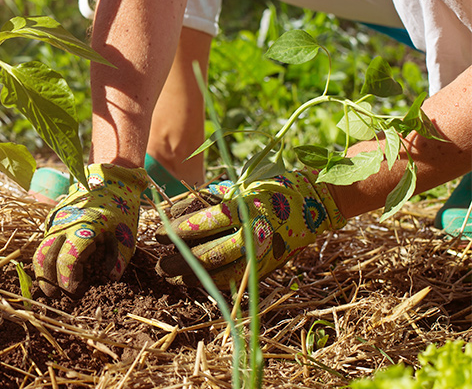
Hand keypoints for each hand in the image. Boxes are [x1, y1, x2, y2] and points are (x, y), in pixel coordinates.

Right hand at [33, 164, 148, 296]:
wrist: (108, 180)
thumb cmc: (120, 209)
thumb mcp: (126, 235)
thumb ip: (118, 259)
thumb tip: (110, 279)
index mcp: (84, 228)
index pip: (66, 261)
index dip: (68, 282)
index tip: (76, 293)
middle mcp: (63, 224)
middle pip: (42, 257)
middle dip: (46, 281)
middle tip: (55, 296)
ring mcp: (55, 220)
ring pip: (40, 250)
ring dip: (46, 271)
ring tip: (57, 285)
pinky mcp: (51, 219)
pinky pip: (45, 242)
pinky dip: (49, 257)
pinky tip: (61, 266)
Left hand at [155, 170, 346, 287]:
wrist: (313, 203)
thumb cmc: (268, 189)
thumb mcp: (236, 188)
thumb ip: (204, 200)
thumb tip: (169, 213)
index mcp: (244, 209)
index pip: (202, 224)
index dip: (176, 232)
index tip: (158, 235)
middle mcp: (252, 233)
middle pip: (207, 254)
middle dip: (178, 260)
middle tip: (159, 264)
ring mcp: (261, 253)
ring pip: (219, 272)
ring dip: (191, 276)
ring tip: (171, 276)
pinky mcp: (266, 267)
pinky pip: (234, 280)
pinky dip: (212, 282)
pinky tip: (195, 282)